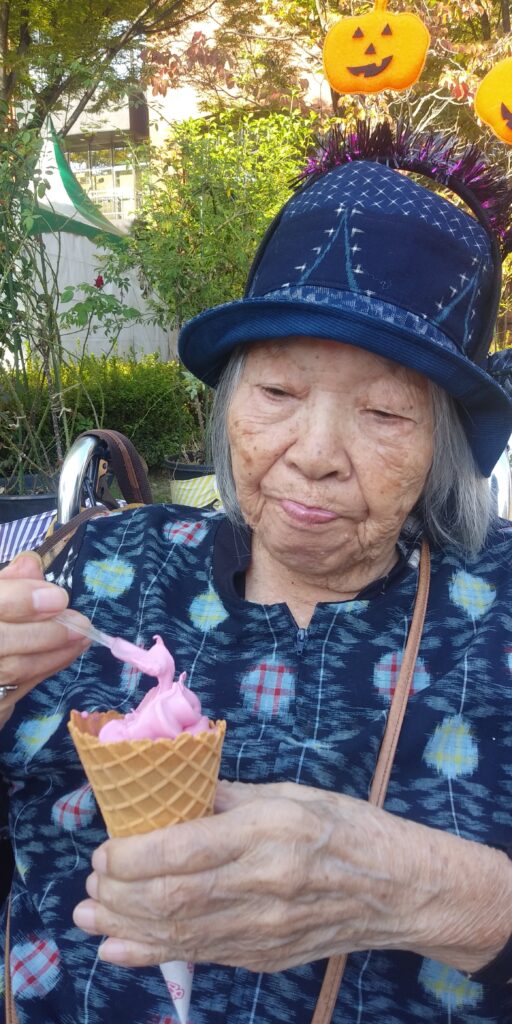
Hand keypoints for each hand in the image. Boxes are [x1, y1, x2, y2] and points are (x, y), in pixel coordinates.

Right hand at [0, 552, 90, 724]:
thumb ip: (7, 583)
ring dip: (54, 652)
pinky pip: (19, 688)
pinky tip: (68, 652)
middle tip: (81, 624)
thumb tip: (32, 563)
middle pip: (2, 640)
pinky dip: (46, 668)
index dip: (22, 600)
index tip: (58, 597)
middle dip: (46, 632)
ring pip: (14, 669)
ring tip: (83, 636)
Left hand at [71, 780, 436, 972]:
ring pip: (179, 933)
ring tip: (88, 914)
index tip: (104, 848)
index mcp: (269, 830)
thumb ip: (228, 795)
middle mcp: (264, 884)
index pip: (185, 850)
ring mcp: (264, 928)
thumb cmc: (347, 827)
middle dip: (119, 893)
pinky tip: (118, 947)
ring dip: (124, 926)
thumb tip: (173, 788)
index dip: (133, 856)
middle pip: (173, 897)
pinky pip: (200, 957)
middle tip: (91, 881)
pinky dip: (153, 954)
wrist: (399, 889)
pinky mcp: (264, 956)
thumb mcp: (290, 792)